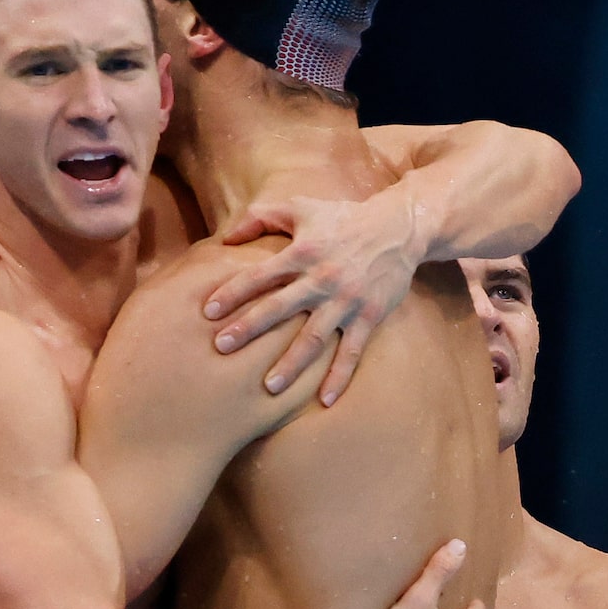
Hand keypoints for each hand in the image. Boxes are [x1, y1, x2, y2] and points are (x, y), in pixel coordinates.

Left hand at [205, 192, 426, 406]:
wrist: (399, 229)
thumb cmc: (344, 218)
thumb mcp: (301, 208)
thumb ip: (260, 217)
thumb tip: (225, 238)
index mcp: (302, 253)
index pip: (260, 276)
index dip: (233, 293)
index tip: (208, 312)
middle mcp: (322, 280)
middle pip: (280, 308)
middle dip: (250, 328)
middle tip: (222, 348)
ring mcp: (346, 302)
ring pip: (314, 338)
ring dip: (291, 364)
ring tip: (269, 387)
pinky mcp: (368, 317)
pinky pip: (352, 352)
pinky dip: (339, 377)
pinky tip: (324, 401)